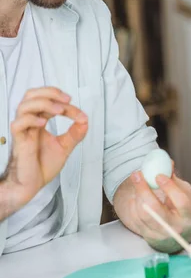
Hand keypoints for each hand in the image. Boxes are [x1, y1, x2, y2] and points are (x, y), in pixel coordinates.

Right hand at [0, 88, 87, 216]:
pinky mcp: (18, 142)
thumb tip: (85, 120)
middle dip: (50, 92)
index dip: (66, 104)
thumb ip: (74, 134)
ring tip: (59, 111)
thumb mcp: (64, 147)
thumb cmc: (43, 166)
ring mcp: (23, 131)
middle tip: (67, 99)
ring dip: (43, 103)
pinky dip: (30, 119)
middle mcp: (30, 123)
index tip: (81, 116)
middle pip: (31, 95)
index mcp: (39, 121)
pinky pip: (18, 124)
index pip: (50, 102)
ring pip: (24, 106)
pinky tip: (43, 123)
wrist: (32, 185)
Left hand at [130, 168, 190, 251]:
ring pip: (143, 214)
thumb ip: (175, 180)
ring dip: (137, 195)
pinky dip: (133, 205)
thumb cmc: (182, 211)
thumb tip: (166, 163)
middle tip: (137, 174)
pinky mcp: (148, 236)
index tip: (158, 175)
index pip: (181, 201)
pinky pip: (135, 219)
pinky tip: (136, 196)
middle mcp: (175, 227)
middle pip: (155, 209)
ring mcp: (160, 234)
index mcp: (189, 215)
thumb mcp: (185, 194)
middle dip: (144, 190)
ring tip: (137, 182)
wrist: (179, 234)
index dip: (169, 188)